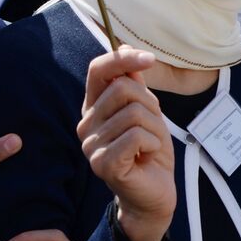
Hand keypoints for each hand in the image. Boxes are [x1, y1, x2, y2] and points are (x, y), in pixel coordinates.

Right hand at [76, 46, 174, 240]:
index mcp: (94, 107)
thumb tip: (127, 49)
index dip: (123, 59)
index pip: (98, 70)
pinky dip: (152, 143)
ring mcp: (90, 145)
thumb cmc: (150, 150)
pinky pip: (136, 136)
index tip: (150, 58)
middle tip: (152, 127)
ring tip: (149, 145)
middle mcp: (86, 124)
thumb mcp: (148, 111)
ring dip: (154, 128)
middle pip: (123, 90)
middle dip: (150, 105)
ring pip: (134, 113)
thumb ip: (135, 84)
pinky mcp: (102, 163)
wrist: (154, 191)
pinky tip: (147, 156)